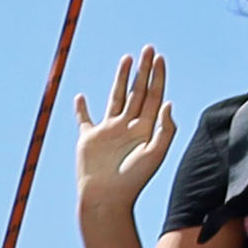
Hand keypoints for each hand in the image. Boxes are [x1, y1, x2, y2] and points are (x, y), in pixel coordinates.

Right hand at [71, 45, 172, 207]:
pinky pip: (84, 120)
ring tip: (127, 58)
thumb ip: (164, 129)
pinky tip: (81, 98)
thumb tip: (167, 103)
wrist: (107, 199)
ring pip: (116, 98)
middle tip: (148, 48)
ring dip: (121, 78)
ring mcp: (108, 132)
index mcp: (145, 130)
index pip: (153, 96)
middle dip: (143, 70)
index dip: (157, 77)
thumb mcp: (155, 154)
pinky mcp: (89, 139)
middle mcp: (128, 127)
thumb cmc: (133, 181)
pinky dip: (81, 109)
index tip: (158, 58)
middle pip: (137, 92)